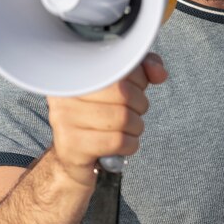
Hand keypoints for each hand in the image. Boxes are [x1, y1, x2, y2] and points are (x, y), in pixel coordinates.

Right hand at [47, 53, 167, 187]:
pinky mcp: (71, 146)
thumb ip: (142, 70)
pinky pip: (117, 141)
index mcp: (76, 72)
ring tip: (127, 129)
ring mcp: (64, 119)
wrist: (73, 157)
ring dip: (136, 127)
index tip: (135, 89)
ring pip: (123, 118)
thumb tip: (159, 73)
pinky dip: (130, 145)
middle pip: (123, 92)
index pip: (120, 66)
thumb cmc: (99, 116)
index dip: (139, 79)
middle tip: (132, 112)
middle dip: (139, 105)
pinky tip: (122, 145)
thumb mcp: (122, 86)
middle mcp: (66, 92)